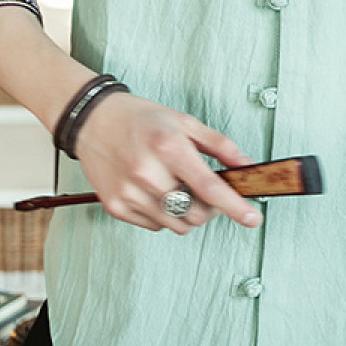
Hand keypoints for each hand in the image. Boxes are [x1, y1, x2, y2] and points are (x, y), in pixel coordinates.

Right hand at [70, 92, 262, 234]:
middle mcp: (147, 173)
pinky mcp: (116, 206)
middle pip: (195, 214)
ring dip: (187, 214)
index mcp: (168, 147)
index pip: (209, 187)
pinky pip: (154, 226)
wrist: (92, 120)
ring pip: (176, 225)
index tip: (253, 219)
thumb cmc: (140, 119)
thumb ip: (220, 145)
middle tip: (207, 193)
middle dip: (210, 210)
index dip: (235, 206)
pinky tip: (155, 192)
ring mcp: (129, 193)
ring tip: (178, 189)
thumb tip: (247, 166)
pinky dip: (163, 215)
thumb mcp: (184, 122)